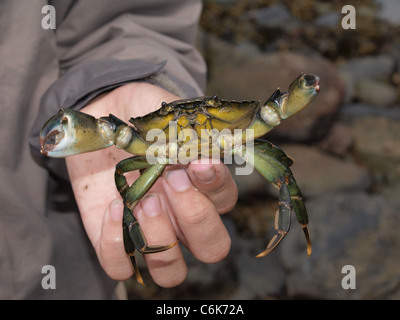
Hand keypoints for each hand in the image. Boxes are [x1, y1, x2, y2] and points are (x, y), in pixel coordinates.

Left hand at [65, 83, 237, 286]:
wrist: (101, 123)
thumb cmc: (141, 117)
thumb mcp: (164, 115)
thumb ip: (184, 129)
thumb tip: (199, 149)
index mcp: (202, 187)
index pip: (226, 200)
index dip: (216, 184)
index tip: (197, 160)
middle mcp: (183, 218)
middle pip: (212, 248)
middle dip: (195, 217)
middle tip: (171, 180)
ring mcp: (151, 232)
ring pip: (172, 271)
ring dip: (160, 236)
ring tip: (141, 199)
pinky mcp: (116, 239)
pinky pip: (120, 266)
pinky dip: (115, 245)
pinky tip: (113, 207)